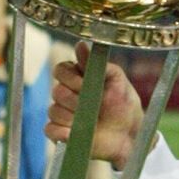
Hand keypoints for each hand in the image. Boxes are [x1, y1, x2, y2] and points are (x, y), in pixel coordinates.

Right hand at [45, 42, 142, 169]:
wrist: (129, 133)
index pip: (60, 70)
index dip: (71, 78)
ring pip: (53, 111)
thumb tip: (80, 45)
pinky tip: (75, 133)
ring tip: (91, 122)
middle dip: (75, 100)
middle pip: (56, 91)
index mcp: (78, 78)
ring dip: (72, 117)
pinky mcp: (60, 133)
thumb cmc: (124, 104)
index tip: (86, 85)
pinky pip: (49, 130)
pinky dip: (61, 132)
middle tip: (94, 107)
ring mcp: (62, 114)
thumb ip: (97, 63)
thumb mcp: (116, 80)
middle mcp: (67, 94)